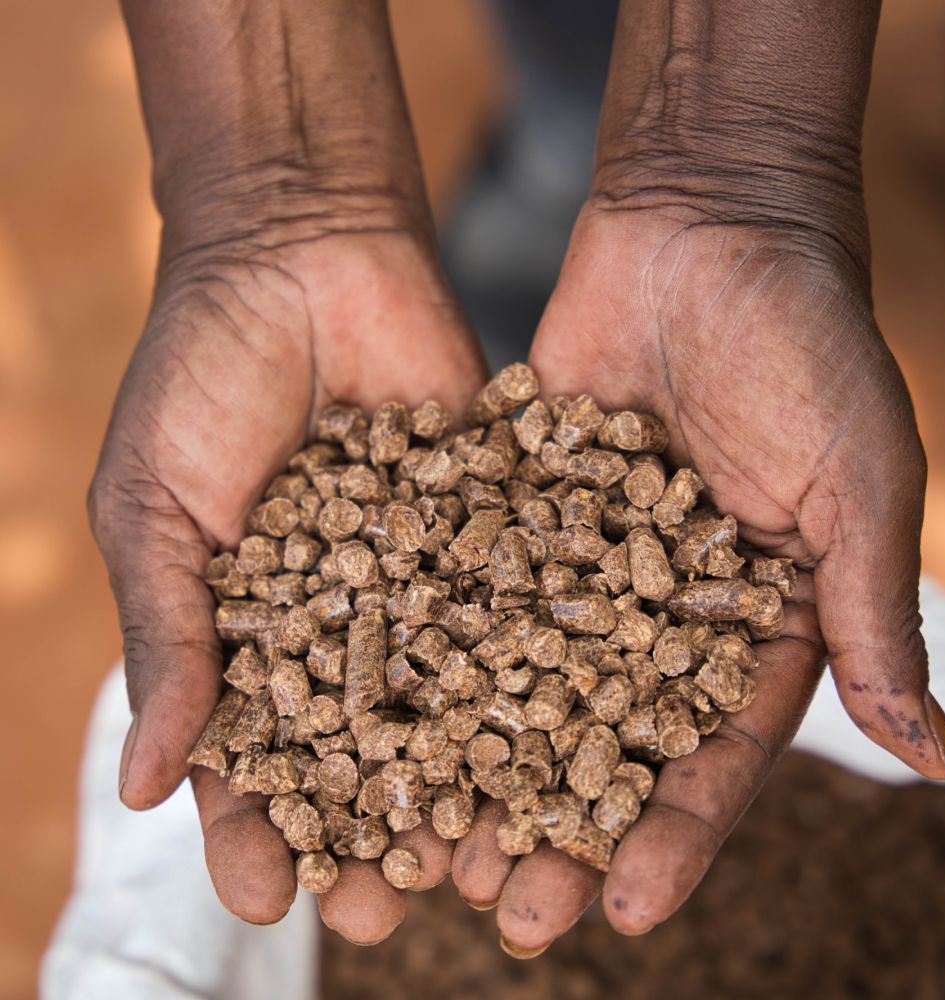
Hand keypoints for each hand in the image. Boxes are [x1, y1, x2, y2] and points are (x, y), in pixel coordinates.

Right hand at [89, 197, 485, 940]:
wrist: (303, 252)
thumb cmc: (201, 373)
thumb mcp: (158, 506)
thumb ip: (166, 634)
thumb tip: (141, 785)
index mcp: (256, 630)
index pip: (255, 753)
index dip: (263, 824)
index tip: (276, 895)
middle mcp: (350, 618)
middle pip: (370, 747)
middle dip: (382, 823)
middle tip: (406, 905)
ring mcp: (429, 576)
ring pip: (458, 696)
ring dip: (474, 774)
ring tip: (496, 854)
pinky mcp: (497, 525)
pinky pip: (523, 602)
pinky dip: (543, 664)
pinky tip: (568, 727)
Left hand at [451, 201, 944, 953]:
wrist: (710, 226)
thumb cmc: (810, 343)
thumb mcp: (859, 480)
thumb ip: (871, 613)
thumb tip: (932, 753)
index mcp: (756, 619)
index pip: (715, 750)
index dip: (675, 832)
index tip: (627, 906)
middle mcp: (663, 604)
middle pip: (608, 736)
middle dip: (564, 824)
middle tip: (510, 911)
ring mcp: (583, 558)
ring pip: (526, 680)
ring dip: (487, 761)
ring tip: (436, 845)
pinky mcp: (518, 506)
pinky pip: (474, 586)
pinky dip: (437, 649)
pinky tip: (390, 711)